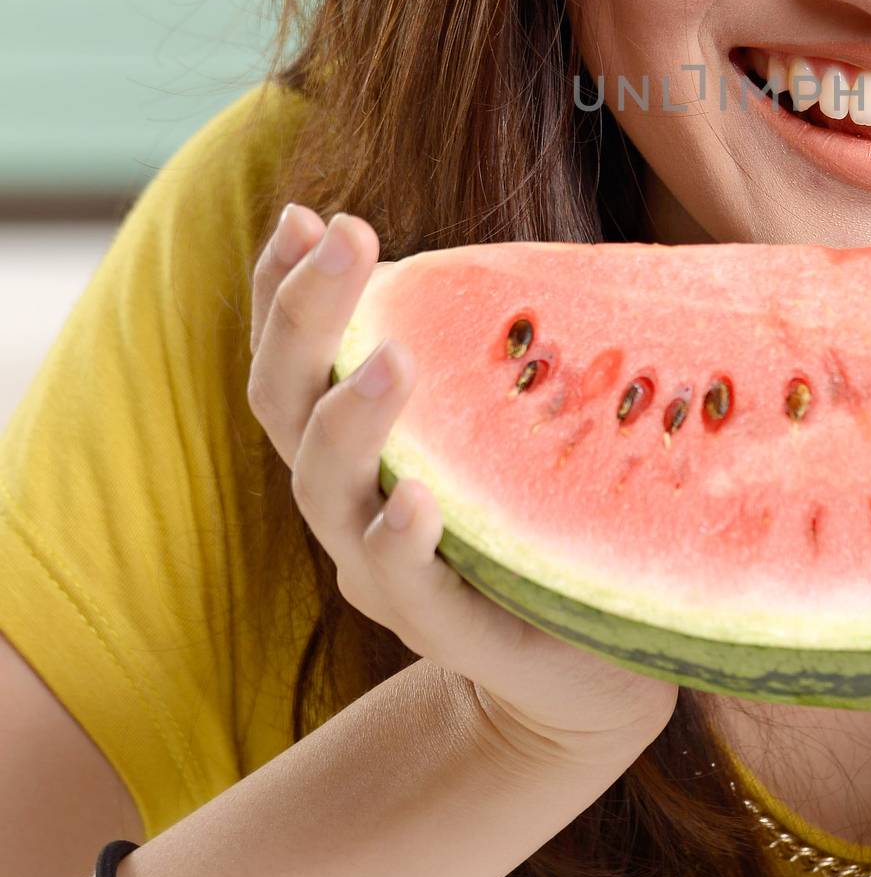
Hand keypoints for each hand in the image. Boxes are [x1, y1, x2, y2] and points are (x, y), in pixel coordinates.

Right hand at [247, 204, 678, 773]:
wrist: (581, 661)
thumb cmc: (535, 513)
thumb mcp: (505, 418)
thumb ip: (486, 346)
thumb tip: (512, 247)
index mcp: (356, 442)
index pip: (293, 355)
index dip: (281, 287)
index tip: (305, 215)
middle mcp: (349, 500)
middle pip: (287, 403)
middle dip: (306, 315)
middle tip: (348, 237)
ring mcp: (386, 568)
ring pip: (326, 492)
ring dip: (351, 417)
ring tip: (391, 358)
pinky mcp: (446, 626)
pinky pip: (401, 585)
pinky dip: (398, 538)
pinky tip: (416, 498)